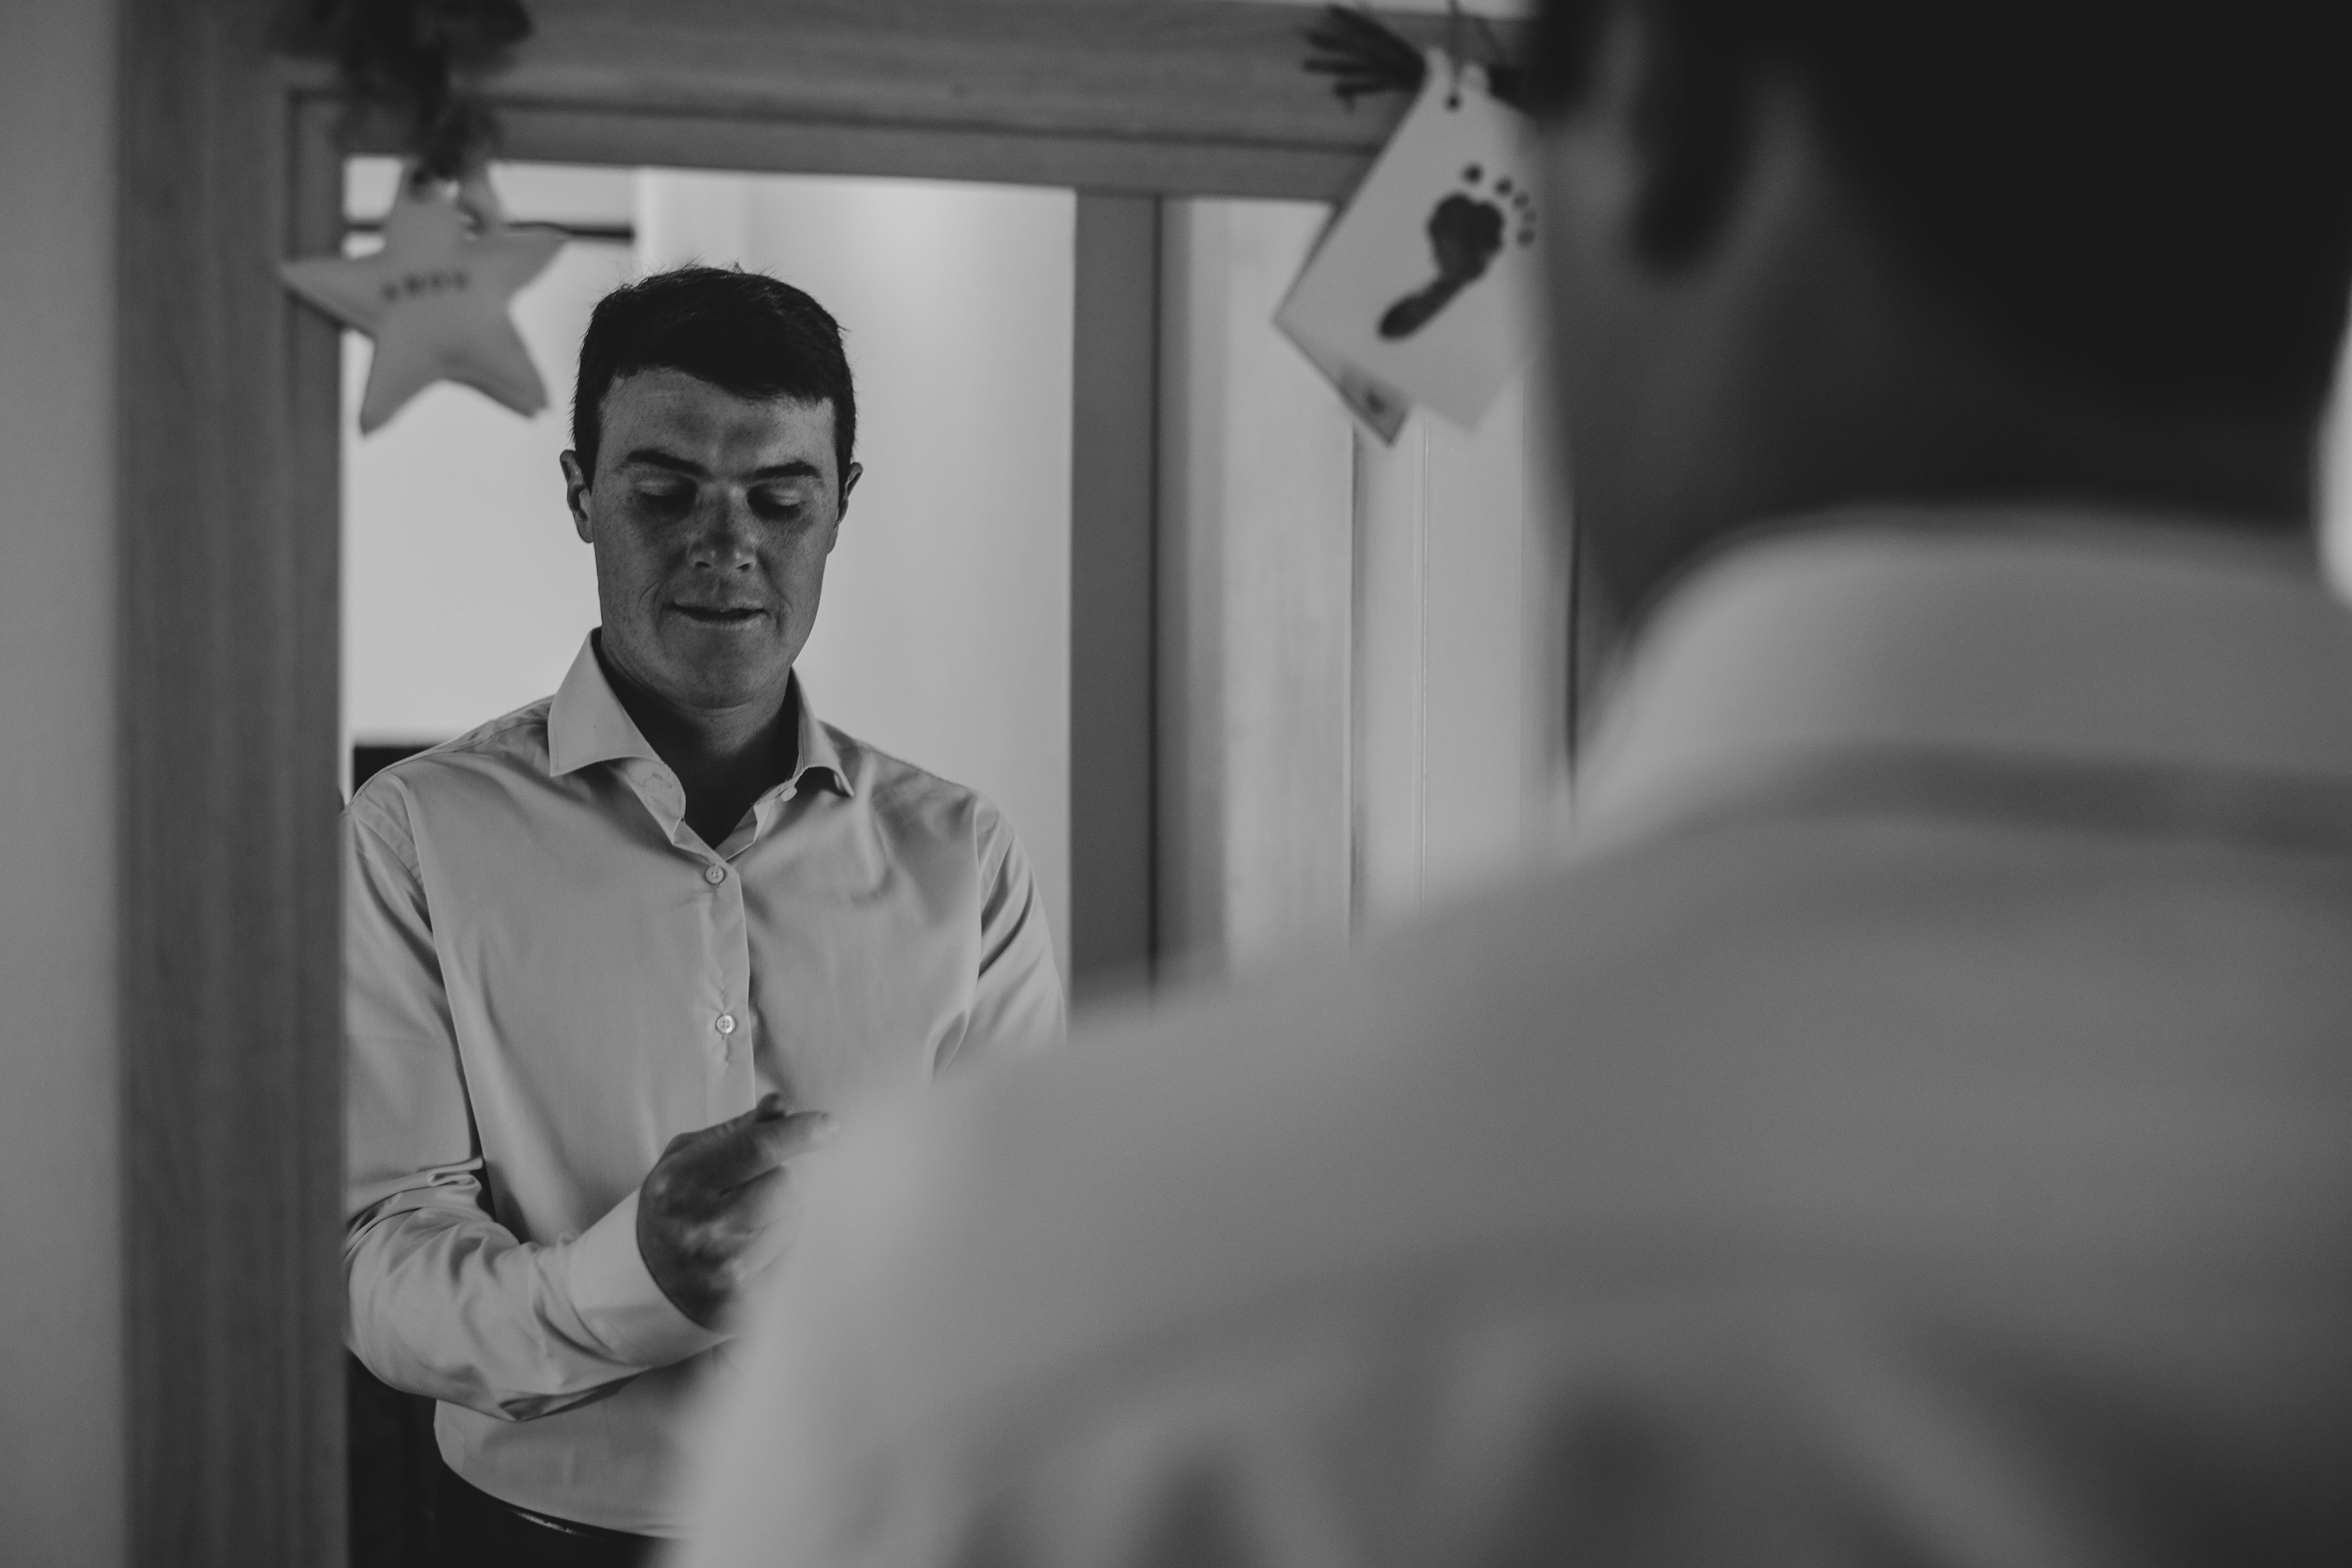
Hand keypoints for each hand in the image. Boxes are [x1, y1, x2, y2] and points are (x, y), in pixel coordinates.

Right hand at [636, 1092, 831, 1328]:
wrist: (645, 1279)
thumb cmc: (671, 1206)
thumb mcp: (687, 1157)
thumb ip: (737, 1130)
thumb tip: (780, 1104)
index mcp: (681, 1183)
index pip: (757, 1148)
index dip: (800, 1133)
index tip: (829, 1125)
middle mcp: (702, 1228)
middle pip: (785, 1186)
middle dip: (781, 1179)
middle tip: (755, 1187)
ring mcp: (723, 1268)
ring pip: (794, 1220)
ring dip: (784, 1214)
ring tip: (748, 1220)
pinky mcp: (743, 1301)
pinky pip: (792, 1257)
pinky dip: (780, 1245)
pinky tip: (751, 1247)